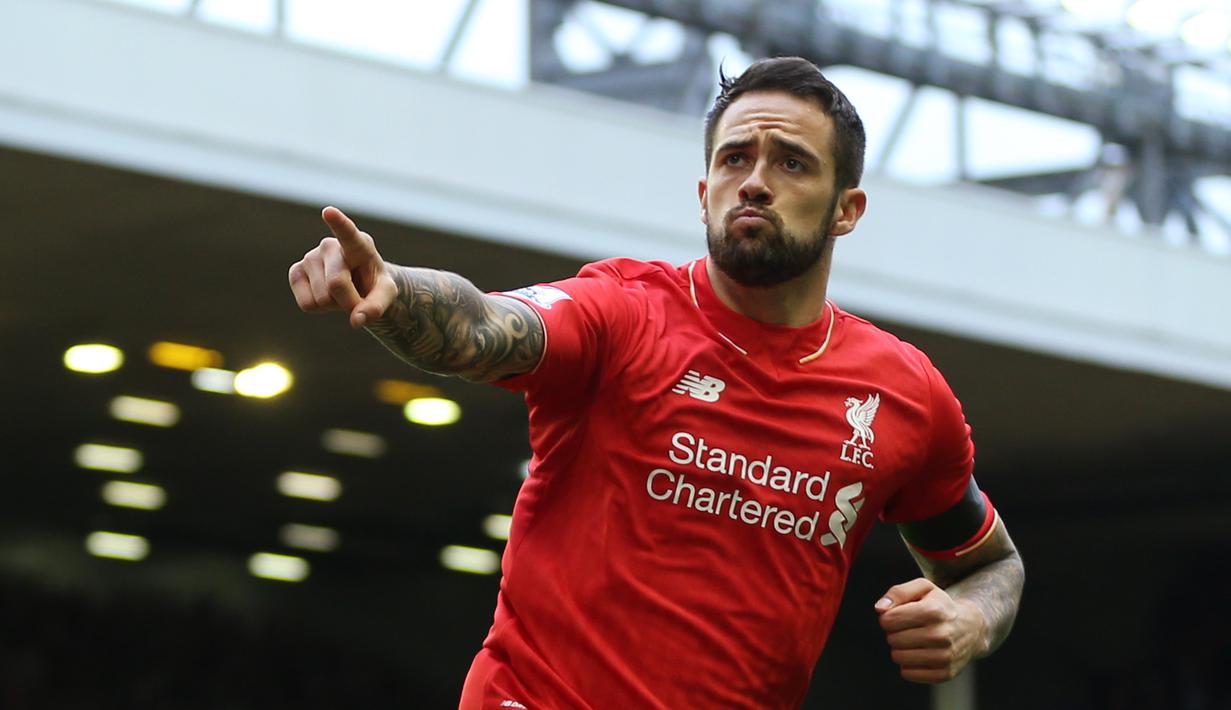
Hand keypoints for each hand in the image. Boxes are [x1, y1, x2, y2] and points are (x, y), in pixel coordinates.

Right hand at [288, 206, 398, 327]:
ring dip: (335, 305)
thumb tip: (357, 320)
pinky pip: (307, 304)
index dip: (338, 223)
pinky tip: (325, 294)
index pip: (348, 233)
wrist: (359, 285)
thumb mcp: (386, 294)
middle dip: (350, 301)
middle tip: (358, 297)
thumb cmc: (374, 284)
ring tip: (341, 291)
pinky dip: (320, 309)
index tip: (328, 211)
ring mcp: (310, 257)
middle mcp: (330, 246)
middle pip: (337, 284)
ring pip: (321, 297)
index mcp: (358, 244)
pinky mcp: (295, 272)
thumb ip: (377, 307)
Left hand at [875, 577, 987, 682]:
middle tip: (909, 628)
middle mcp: (941, 635)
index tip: (899, 615)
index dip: (888, 617)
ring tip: (914, 641)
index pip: (888, 620)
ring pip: (898, 657)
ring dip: (900, 649)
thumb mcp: (923, 588)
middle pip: (892, 639)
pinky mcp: (945, 674)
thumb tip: (879, 609)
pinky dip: (909, 664)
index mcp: (934, 611)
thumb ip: (898, 592)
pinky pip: (908, 673)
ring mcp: (945, 657)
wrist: (971, 628)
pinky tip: (921, 654)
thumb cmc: (939, 605)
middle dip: (894, 633)